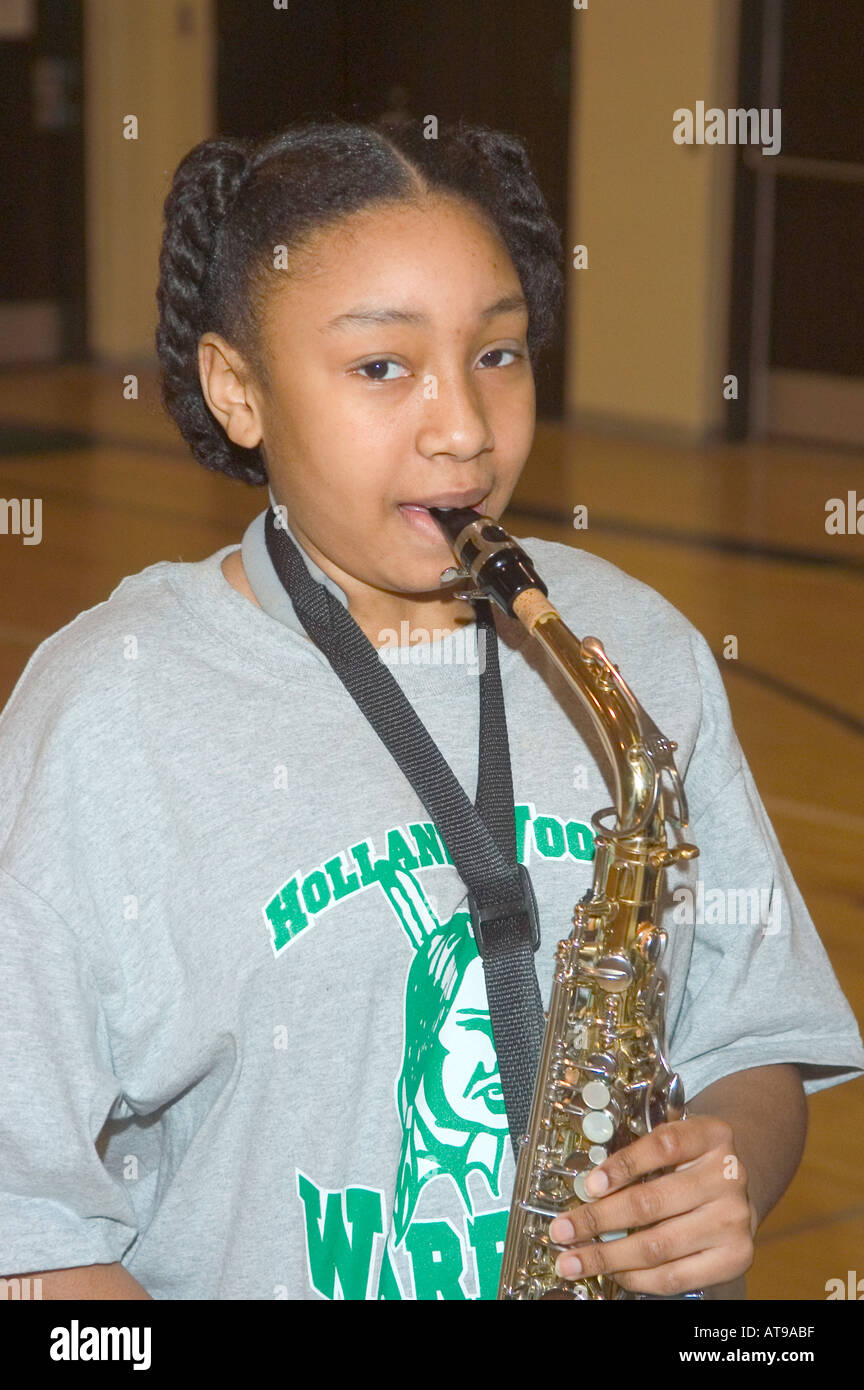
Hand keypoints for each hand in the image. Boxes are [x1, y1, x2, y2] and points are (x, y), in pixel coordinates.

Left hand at [547, 1115, 757, 1296]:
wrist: (738, 1184)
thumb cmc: (693, 1161)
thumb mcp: (676, 1142)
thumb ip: (640, 1156)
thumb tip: (587, 1190)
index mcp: (712, 1135)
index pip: (663, 1146)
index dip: (622, 1166)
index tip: (588, 1186)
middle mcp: (728, 1177)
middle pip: (651, 1203)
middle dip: (597, 1220)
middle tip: (562, 1230)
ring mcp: (735, 1220)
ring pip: (658, 1245)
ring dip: (607, 1256)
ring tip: (575, 1260)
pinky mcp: (734, 1257)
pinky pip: (675, 1275)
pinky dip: (636, 1276)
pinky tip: (613, 1272)